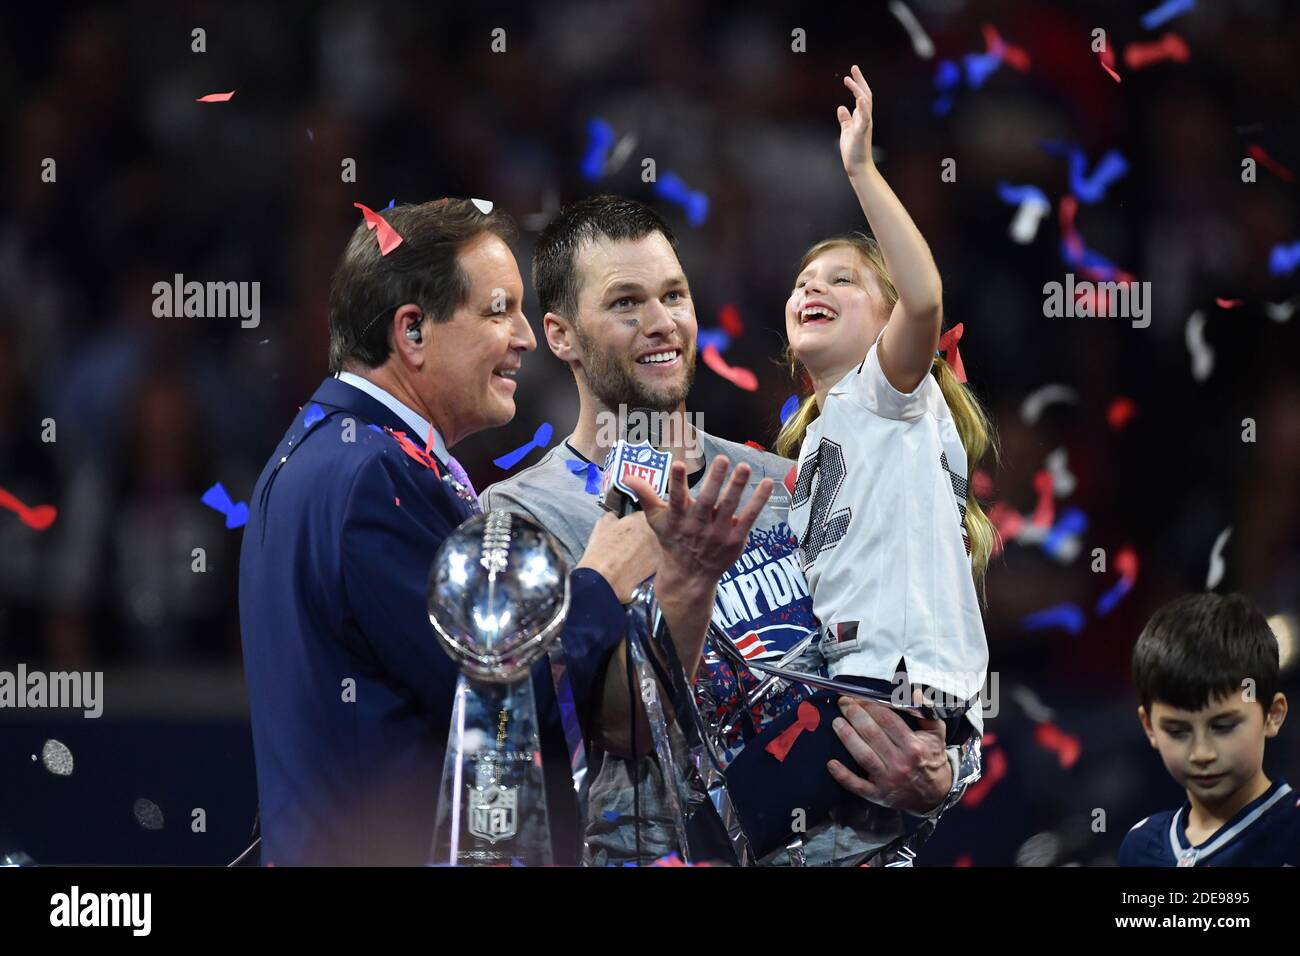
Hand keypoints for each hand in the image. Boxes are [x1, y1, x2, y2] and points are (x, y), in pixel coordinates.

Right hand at [575, 511, 660, 602]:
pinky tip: (632, 564)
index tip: (626, 526)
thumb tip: (615, 517)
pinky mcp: (657, 566)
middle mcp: (654, 532)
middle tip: (626, 541)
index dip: (632, 521)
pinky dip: (645, 561)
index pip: (640, 514)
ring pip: (651, 544)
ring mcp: (658, 549)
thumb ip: (613, 516)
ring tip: (628, 555)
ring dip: (644, 547)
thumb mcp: (602, 524)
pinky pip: (652, 559)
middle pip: (649, 529)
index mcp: (641, 518)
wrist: (607, 579)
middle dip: (640, 534)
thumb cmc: (603, 552)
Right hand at [624, 456, 772, 584]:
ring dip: (737, 487)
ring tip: (744, 467)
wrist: (690, 576)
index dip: (676, 483)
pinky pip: (749, 518)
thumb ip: (645, 495)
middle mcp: (697, 527)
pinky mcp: (735, 540)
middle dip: (714, 480)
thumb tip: (628, 475)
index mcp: (677, 520)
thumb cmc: (673, 540)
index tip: (678, 464)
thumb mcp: (656, 519)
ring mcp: (718, 535)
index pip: (675, 499)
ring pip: (728, 508)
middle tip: (722, 459)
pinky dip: (758, 501)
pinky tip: (766, 483)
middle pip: (706, 502)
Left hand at [827, 688, 952, 812]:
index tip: (858, 697)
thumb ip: (926, 711)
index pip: (887, 720)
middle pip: (872, 734)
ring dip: (847, 737)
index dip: (870, 705)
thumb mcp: (937, 733)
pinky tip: (831, 763)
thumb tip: (913, 693)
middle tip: (843, 704)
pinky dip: (843, 776)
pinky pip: (857, 786)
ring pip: (863, 756)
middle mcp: (901, 763)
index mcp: (914, 746)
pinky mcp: (878, 794)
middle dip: (855, 715)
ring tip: (836, 722)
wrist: (935, 794)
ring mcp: (888, 780)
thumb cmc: (932, 758)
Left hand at [837, 64, 874, 176]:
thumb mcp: (846, 130)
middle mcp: (865, 118)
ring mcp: (865, 124)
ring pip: (865, 103)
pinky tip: (859, 99)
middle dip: (859, 81)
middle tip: (853, 68)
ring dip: (858, 91)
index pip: (861, 96)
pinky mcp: (862, 132)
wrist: (857, 166)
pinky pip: (864, 118)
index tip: (850, 73)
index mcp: (862, 117)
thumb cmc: (853, 150)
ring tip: (850, 80)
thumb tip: (841, 107)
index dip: (856, 84)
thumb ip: (845, 119)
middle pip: (865, 95)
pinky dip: (863, 108)